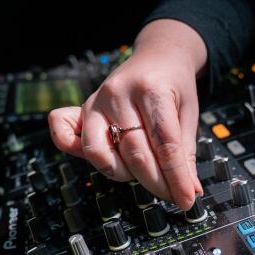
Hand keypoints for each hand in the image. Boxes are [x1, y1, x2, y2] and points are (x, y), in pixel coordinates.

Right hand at [48, 20, 207, 209]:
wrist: (158, 55)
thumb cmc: (174, 85)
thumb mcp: (188, 113)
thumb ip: (185, 152)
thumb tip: (189, 191)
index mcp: (152, 89)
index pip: (164, 144)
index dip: (176, 177)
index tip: (186, 199)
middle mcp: (119, 94)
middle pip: (134, 153)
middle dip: (156, 183)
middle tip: (172, 195)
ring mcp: (97, 101)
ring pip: (101, 153)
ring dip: (123, 174)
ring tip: (142, 173)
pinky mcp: (82, 109)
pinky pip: (65, 135)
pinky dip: (75, 152)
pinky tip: (103, 158)